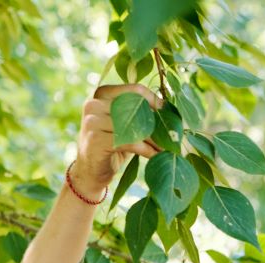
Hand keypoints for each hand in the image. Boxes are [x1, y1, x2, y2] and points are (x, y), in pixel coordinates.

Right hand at [72, 84, 161, 199]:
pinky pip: (130, 142)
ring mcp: (92, 121)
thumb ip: (139, 113)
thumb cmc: (113, 145)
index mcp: (103, 94)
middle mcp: (94, 103)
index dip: (156, 101)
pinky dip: (147, 150)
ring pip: (135, 126)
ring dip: (155, 140)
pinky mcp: (96, 139)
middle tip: (173, 137)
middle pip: (137, 108)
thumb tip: (171, 111)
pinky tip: (156, 156)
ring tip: (168, 149)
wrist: (91, 171)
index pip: (135, 89)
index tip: (170, 114)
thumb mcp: (126, 125)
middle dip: (158, 124)